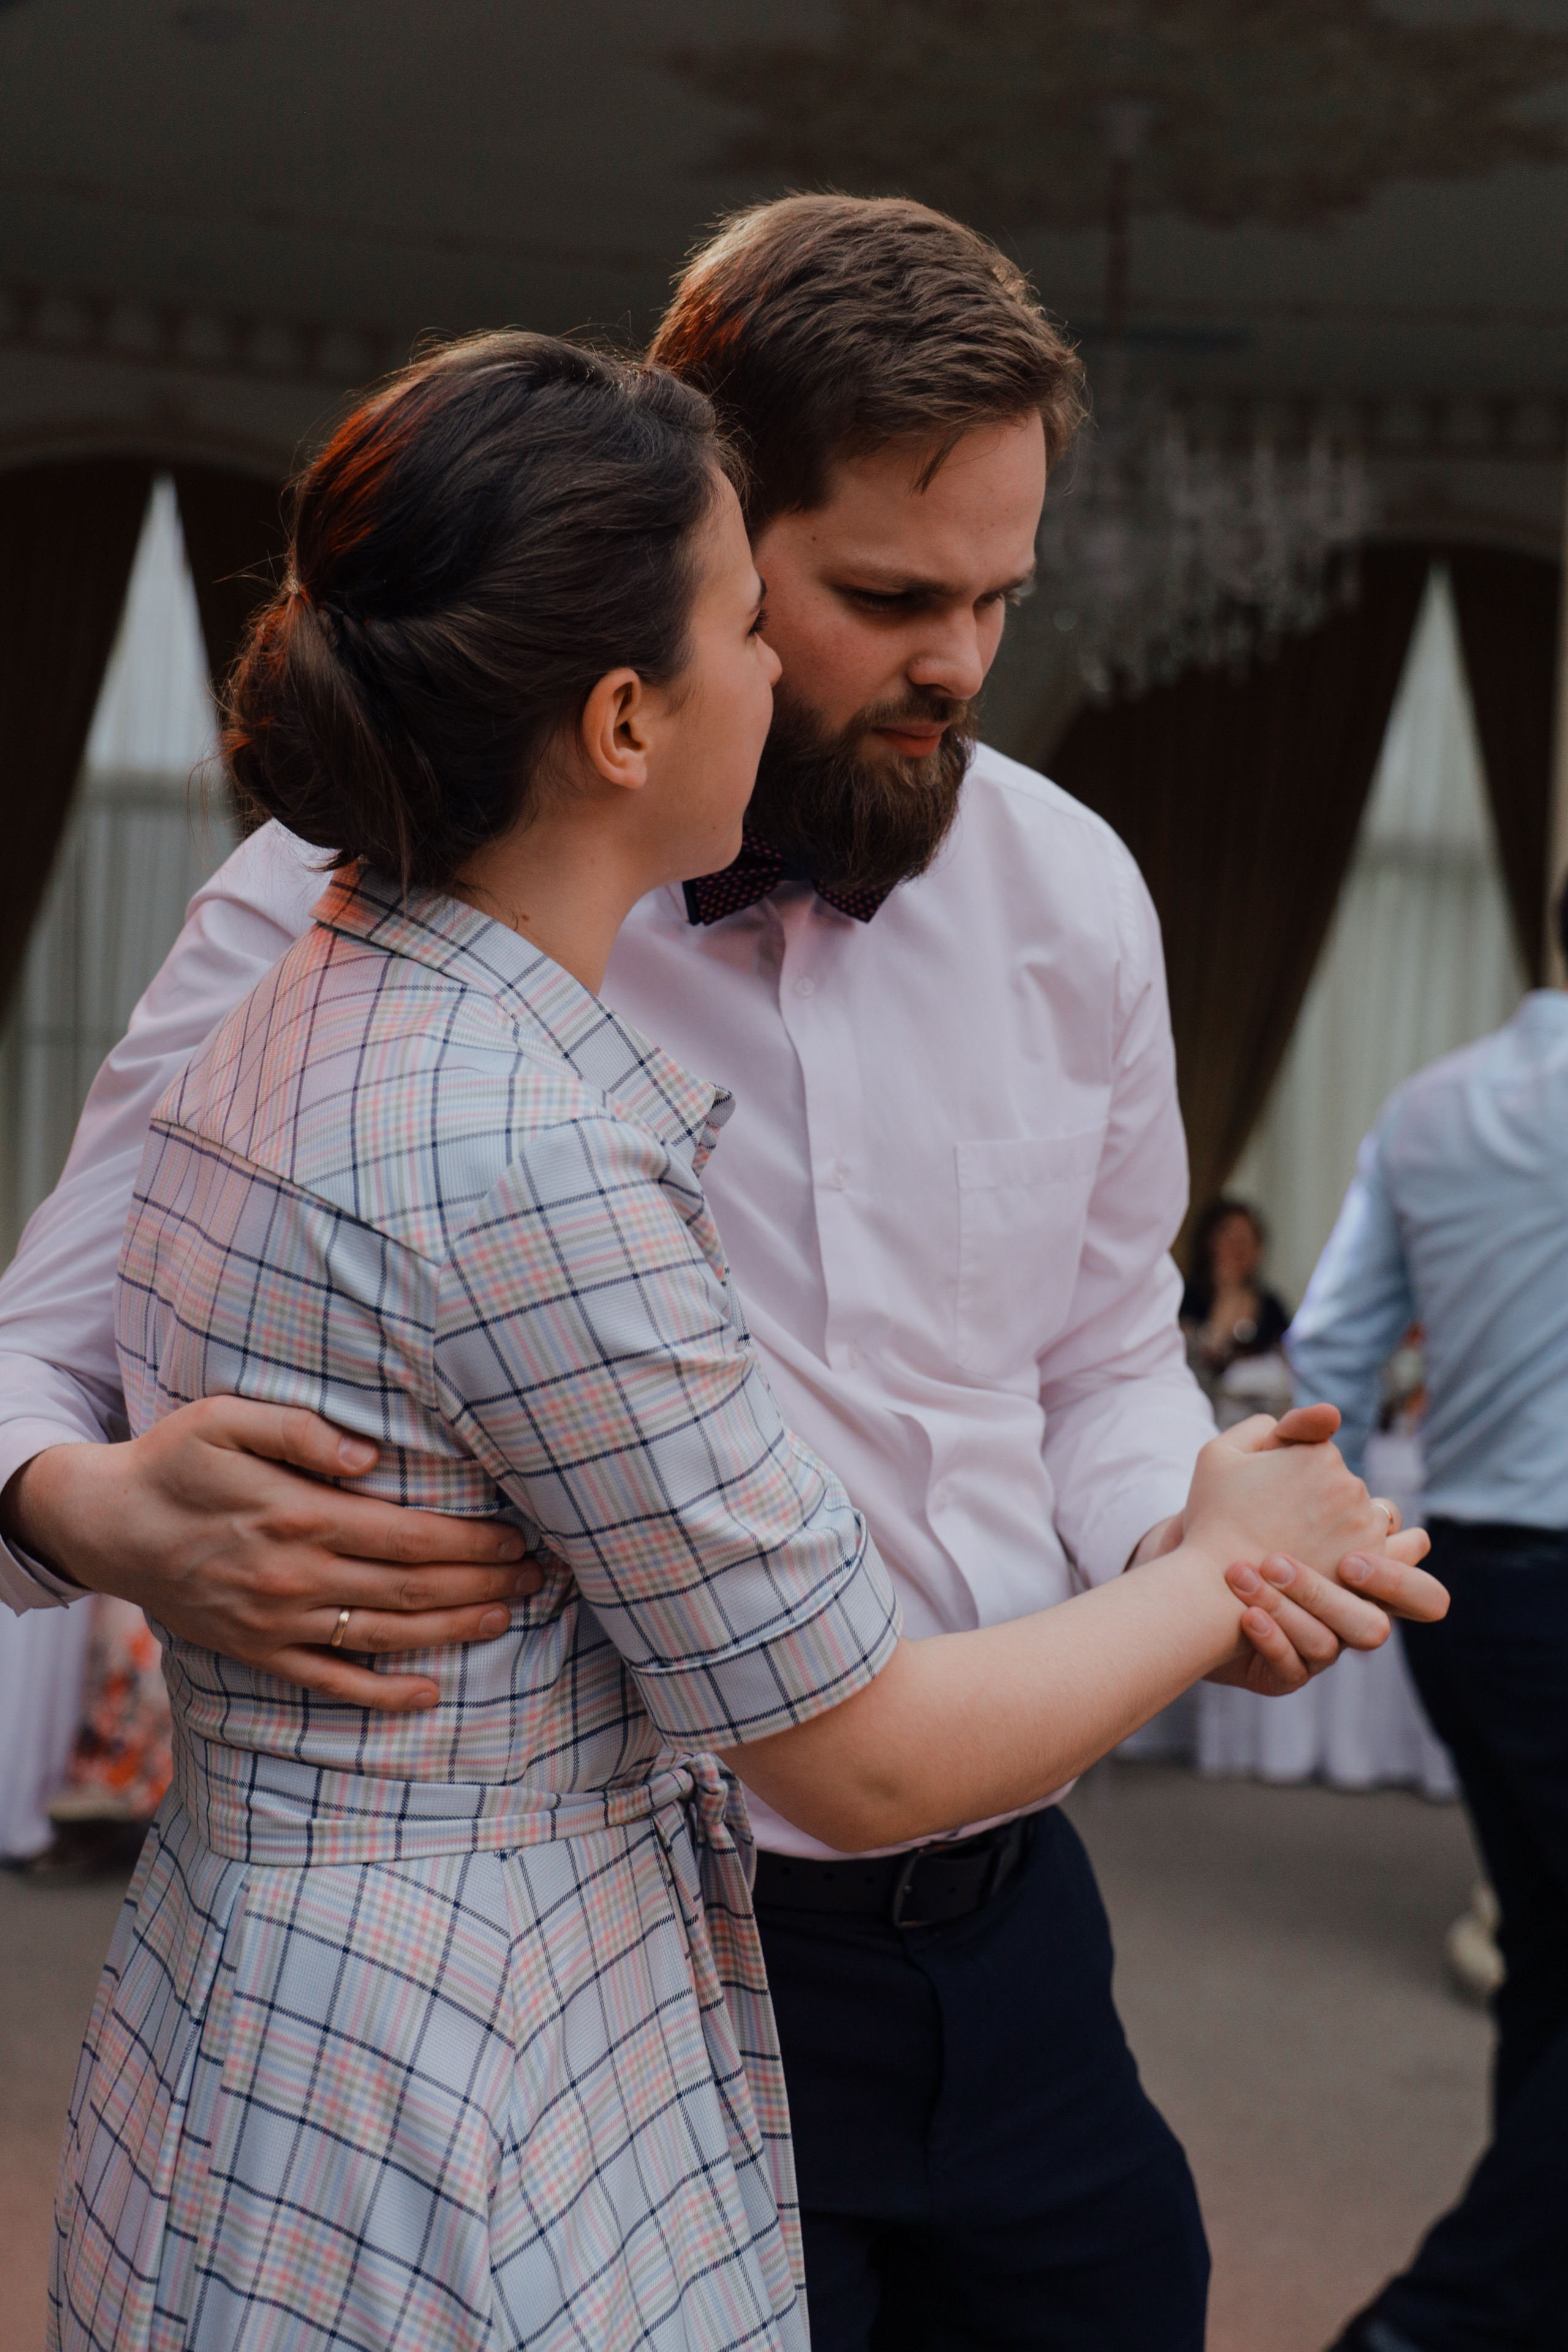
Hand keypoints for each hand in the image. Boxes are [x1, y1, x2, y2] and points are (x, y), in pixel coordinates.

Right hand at [0, 1397, 544, 1710]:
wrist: (108, 1526)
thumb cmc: (176, 1460)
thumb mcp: (225, 1420)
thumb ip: (300, 1429)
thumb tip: (369, 1456)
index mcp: (299, 1516)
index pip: (411, 1536)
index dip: (473, 1541)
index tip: (520, 1535)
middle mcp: (297, 1577)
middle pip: (414, 1587)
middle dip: (485, 1581)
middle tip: (539, 1574)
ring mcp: (280, 1623)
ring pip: (388, 1635)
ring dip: (455, 1628)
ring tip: (509, 1614)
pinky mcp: (261, 1652)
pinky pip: (333, 1683)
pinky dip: (384, 1694)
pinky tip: (429, 1691)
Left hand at [1182, 1404, 1445, 1691]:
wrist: (1183, 1573)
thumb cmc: (1225, 1517)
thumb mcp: (1241, 1467)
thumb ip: (1286, 1438)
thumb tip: (1329, 1415)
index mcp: (1352, 1563)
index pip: (1407, 1569)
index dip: (1399, 1562)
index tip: (1357, 1543)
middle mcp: (1343, 1611)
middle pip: (1385, 1618)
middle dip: (1379, 1594)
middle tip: (1344, 1566)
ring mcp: (1317, 1646)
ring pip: (1333, 1643)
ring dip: (1299, 1609)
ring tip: (1252, 1577)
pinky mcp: (1282, 1671)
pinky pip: (1291, 1667)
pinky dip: (1272, 1641)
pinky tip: (1245, 1615)